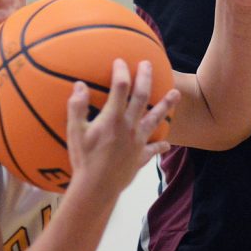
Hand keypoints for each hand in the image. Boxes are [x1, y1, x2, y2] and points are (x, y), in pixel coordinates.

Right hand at [65, 60, 176, 198]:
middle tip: (148, 64)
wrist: (96, 188)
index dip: (121, 71)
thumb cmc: (83, 160)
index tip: (120, 61)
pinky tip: (167, 144)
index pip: (121, 87)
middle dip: (146, 77)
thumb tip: (79, 85)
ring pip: (156, 118)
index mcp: (113, 117)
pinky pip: (154, 148)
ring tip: (176, 94)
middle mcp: (129, 125)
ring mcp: (138, 141)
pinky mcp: (141, 156)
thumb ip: (77, 107)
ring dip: (166, 105)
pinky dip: (161, 145)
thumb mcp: (75, 132)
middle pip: (142, 96)